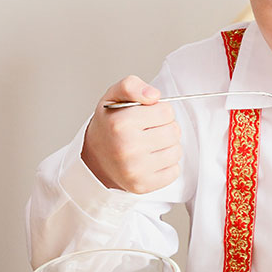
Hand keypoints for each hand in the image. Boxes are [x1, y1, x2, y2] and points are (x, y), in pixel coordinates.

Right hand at [81, 76, 181, 192]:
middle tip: (148, 131)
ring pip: (176, 151)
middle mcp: (127, 148)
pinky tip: (150, 161)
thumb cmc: (109, 126)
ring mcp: (135, 170)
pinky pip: (174, 171)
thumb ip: (132, 86)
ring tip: (149, 145)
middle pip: (174, 131)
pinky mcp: (142, 185)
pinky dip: (166, 165)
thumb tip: (154, 95)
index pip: (166, 111)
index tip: (145, 116)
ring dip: (167, 146)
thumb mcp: (113, 97)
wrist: (95, 159)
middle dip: (164, 127)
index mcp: (120, 123)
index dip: (158, 111)